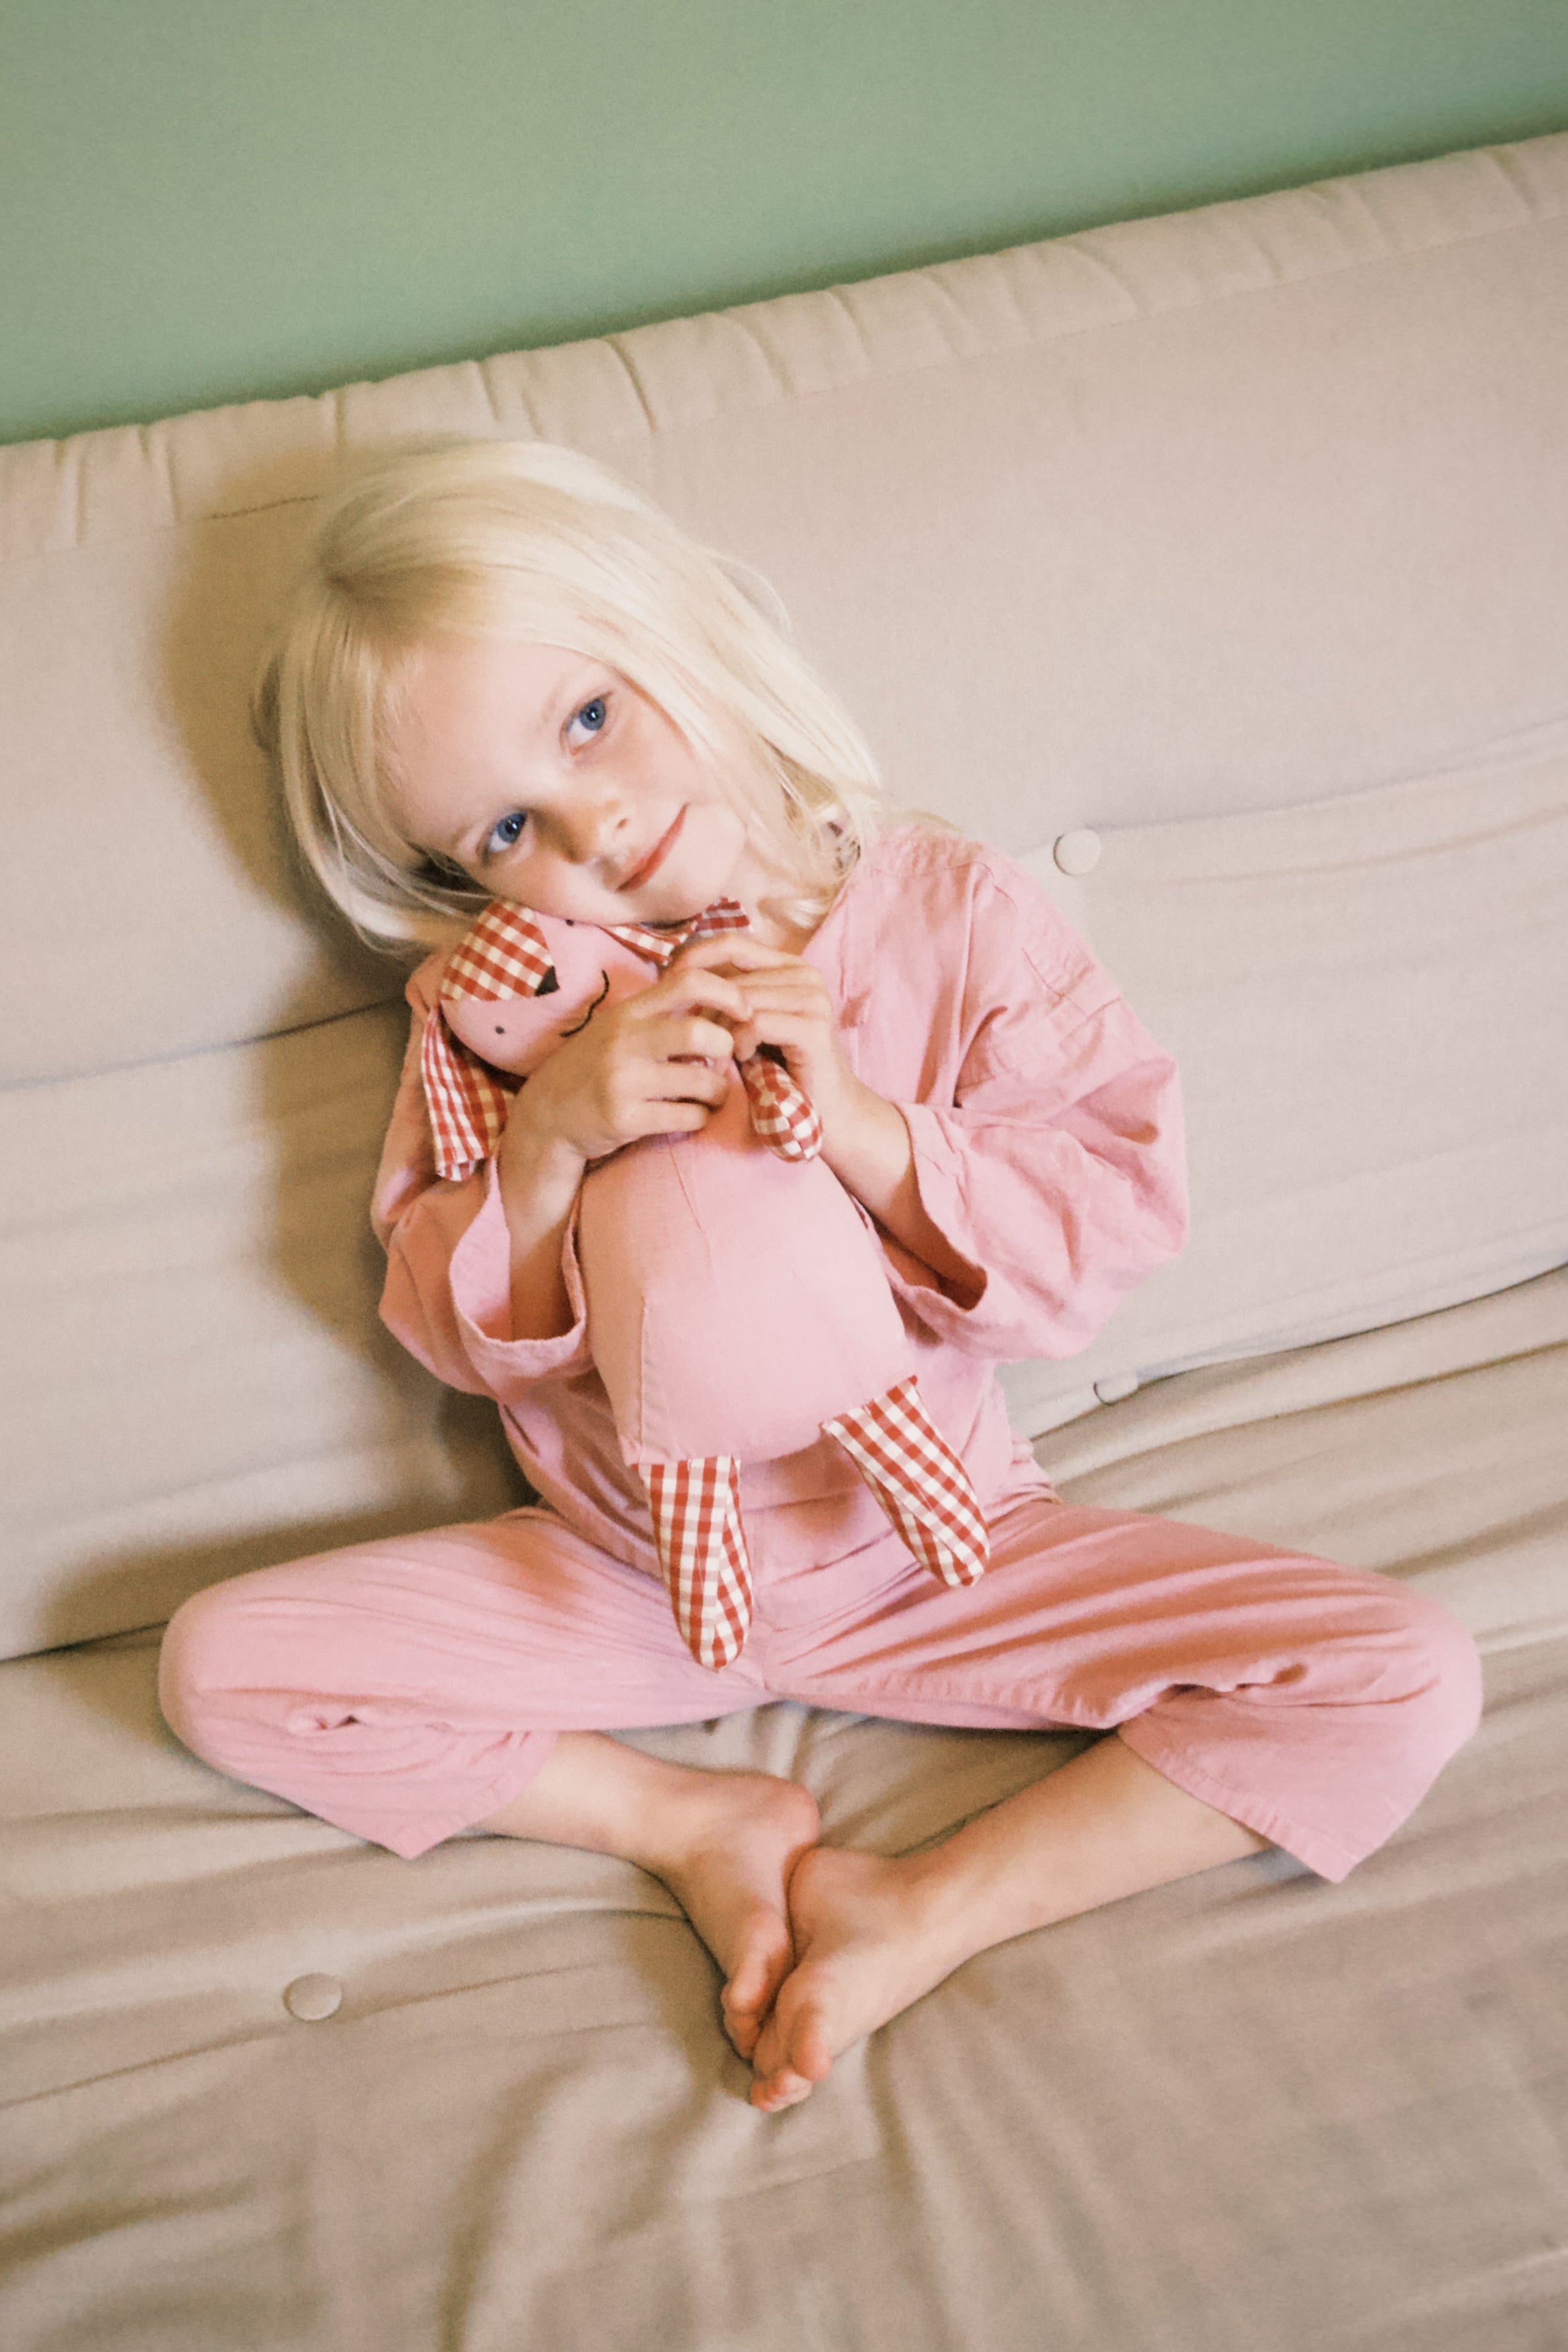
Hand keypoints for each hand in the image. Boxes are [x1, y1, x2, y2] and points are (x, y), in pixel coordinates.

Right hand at [498, 955, 751, 1175]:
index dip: (728, 992)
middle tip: (723, 1061)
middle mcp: (623, 1040)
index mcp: (628, 1012)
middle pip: (700, 1033)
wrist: (547, 1116)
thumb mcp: (619, 1029)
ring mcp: (622, 1080)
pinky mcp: (623, 1118)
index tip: (745, 1011)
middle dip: (726, 1049)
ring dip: (719, 1091)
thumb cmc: (595, 1068)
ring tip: (711, 1094)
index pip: (688, 981)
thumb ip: (660, 1013)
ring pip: (701, 1082)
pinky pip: (688, 1117)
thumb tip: (722, 1000)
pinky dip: (700, 1117)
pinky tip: (690, 1115)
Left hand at [672, 936, 863, 1148]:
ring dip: (722, 1031)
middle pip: (732, 979)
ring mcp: (813, 1000)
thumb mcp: (748, 1023)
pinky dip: (741, 1043)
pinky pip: (756, 1023)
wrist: (827, 1109)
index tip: (670, 985)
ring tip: (723, 1054)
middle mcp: (806, 975)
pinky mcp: (813, 1029)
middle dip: (708, 1011)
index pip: (733, 944)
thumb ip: (726, 996)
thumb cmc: (780, 1067)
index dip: (696, 959)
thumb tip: (676, 975)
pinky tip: (745, 1059)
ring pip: (741, 1000)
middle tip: (702, 1043)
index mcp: (790, 966)